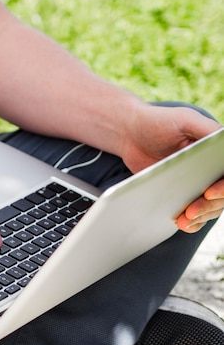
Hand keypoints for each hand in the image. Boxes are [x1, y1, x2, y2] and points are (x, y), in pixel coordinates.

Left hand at [120, 104, 222, 232]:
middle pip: (223, 194)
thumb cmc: (157, 121)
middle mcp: (213, 169)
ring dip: (201, 216)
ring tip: (184, 221)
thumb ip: (207, 130)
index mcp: (218, 152)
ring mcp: (198, 183)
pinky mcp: (182, 194)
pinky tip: (183, 224)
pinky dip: (193, 221)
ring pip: (212, 207)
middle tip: (192, 210)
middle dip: (210, 205)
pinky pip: (196, 213)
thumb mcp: (185, 119)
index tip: (209, 192)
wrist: (130, 134)